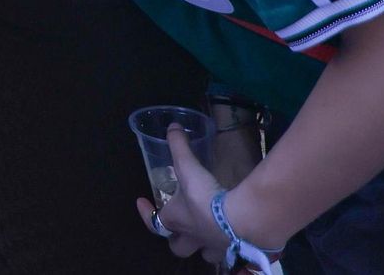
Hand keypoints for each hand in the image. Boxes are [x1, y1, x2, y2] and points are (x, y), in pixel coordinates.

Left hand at [135, 125, 230, 264]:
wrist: (242, 222)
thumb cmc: (206, 196)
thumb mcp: (189, 167)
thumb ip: (179, 146)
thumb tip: (173, 127)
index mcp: (176, 221)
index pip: (154, 223)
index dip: (146, 214)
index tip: (141, 202)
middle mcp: (193, 239)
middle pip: (178, 249)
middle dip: (177, 242)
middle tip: (180, 232)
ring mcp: (215, 248)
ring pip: (206, 255)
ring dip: (204, 247)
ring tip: (210, 237)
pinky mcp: (238, 254)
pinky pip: (232, 256)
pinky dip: (232, 250)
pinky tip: (238, 242)